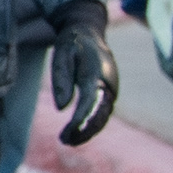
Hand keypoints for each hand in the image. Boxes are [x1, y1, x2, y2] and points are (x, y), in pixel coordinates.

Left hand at [48, 4, 118, 146]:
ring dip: (87, 131)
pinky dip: (91, 124)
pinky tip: (76, 132)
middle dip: (85, 130)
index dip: (81, 120)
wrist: (89, 32)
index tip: (68, 133)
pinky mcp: (108, 93)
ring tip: (67, 140)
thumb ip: (61, 79)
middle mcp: (108, 83)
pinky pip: (102, 113)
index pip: (90, 101)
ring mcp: (111, 89)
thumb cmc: (72, 43)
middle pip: (100, 113)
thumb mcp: (61, 54)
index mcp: (97, 72)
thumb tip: (62, 108)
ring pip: (103, 116)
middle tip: (65, 141)